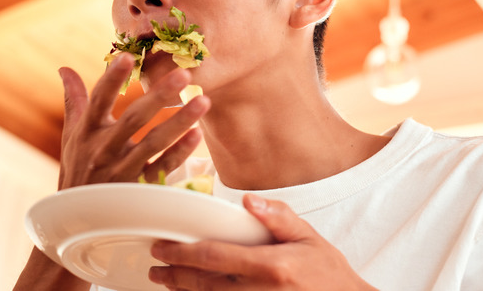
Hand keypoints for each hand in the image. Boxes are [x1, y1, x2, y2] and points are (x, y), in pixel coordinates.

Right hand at [57, 53, 210, 189]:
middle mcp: (103, 150)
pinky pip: (162, 169)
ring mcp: (122, 171)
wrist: (78, 219)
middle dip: (159, 95)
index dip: (112, 79)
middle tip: (183, 74)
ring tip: (203, 102)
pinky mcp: (138, 188)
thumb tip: (64, 67)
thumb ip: (74, 99)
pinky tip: (197, 135)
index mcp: (87, 132)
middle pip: (133, 119)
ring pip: (153, 143)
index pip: (98, 100)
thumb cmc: (78, 168)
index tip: (127, 56)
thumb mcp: (72, 135)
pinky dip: (180, 152)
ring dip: (179, 122)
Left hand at [149, 194, 376, 290]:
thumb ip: (278, 217)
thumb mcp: (308, 237)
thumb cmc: (327, 272)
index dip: (182, 253)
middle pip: (204, 284)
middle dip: (174, 276)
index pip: (214, 258)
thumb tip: (246, 200)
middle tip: (155, 268)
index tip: (161, 248)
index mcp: (271, 267)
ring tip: (164, 282)